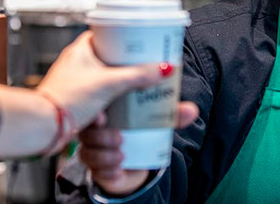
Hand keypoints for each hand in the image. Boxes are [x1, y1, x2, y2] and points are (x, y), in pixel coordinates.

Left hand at [35, 31, 172, 129]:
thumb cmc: (64, 99)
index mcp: (82, 49)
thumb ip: (138, 76)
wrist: (42, 127)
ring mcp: (78, 82)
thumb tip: (163, 69)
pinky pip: (101, 97)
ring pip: (107, 80)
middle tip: (145, 70)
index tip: (143, 44)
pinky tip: (119, 109)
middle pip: (112, 59)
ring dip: (120, 88)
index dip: (127, 38)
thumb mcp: (108, 83)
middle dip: (129, 68)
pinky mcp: (78, 101)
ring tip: (134, 91)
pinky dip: (111, 102)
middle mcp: (78, 63)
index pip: (109, 34)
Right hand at [79, 102, 198, 195]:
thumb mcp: (156, 122)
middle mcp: (94, 130)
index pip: (93, 108)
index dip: (95, 112)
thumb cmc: (142, 131)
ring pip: (88, 152)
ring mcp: (92, 149)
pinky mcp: (96, 167)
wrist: (137, 159)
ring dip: (104, 155)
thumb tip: (192, 110)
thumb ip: (172, 116)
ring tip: (121, 156)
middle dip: (101, 136)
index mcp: (106, 112)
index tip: (104, 116)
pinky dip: (107, 172)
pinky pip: (96, 170)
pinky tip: (118, 171)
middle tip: (119, 138)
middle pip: (87, 132)